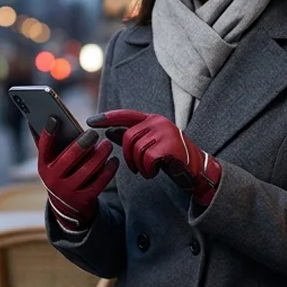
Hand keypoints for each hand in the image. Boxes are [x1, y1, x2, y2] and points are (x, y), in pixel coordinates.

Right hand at [36, 118, 117, 231]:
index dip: (48, 133)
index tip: (55, 118)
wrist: (67, 209)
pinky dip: (108, 170)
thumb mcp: (51, 163)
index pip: (44, 147)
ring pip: (87, 170)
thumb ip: (49, 143)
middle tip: (94, 133)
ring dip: (99, 155)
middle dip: (83, 144)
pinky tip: (114, 161)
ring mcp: (68, 192)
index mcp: (43, 167)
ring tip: (107, 145)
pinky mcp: (83, 200)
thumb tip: (45, 117)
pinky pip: (99, 182)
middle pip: (69, 158)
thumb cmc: (61, 175)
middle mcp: (52, 180)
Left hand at [88, 109, 222, 205]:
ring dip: (139, 166)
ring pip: (137, 150)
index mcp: (153, 119)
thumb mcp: (149, 147)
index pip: (125, 115)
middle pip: (129, 137)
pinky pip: (147, 158)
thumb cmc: (171, 159)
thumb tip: (108, 132)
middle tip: (136, 168)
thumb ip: (131, 138)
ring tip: (148, 170)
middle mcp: (159, 122)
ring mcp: (166, 132)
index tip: (90, 121)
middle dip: (129, 157)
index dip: (107, 118)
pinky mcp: (171, 145)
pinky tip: (154, 172)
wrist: (196, 171)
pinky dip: (147, 170)